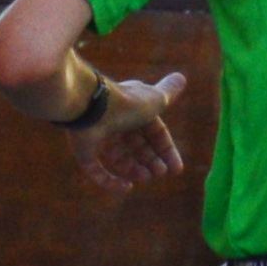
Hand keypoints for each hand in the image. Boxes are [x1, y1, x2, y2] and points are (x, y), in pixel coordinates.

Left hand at [78, 69, 188, 194]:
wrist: (92, 107)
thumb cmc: (128, 103)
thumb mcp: (155, 100)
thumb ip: (169, 93)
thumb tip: (182, 77)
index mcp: (134, 110)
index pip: (154, 132)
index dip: (166, 150)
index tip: (176, 169)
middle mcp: (116, 122)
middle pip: (136, 145)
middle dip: (150, 160)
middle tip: (159, 173)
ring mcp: (98, 136)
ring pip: (118, 157)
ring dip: (133, 169)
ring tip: (145, 178)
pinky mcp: (84, 150)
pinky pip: (97, 170)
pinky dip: (110, 181)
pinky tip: (126, 188)